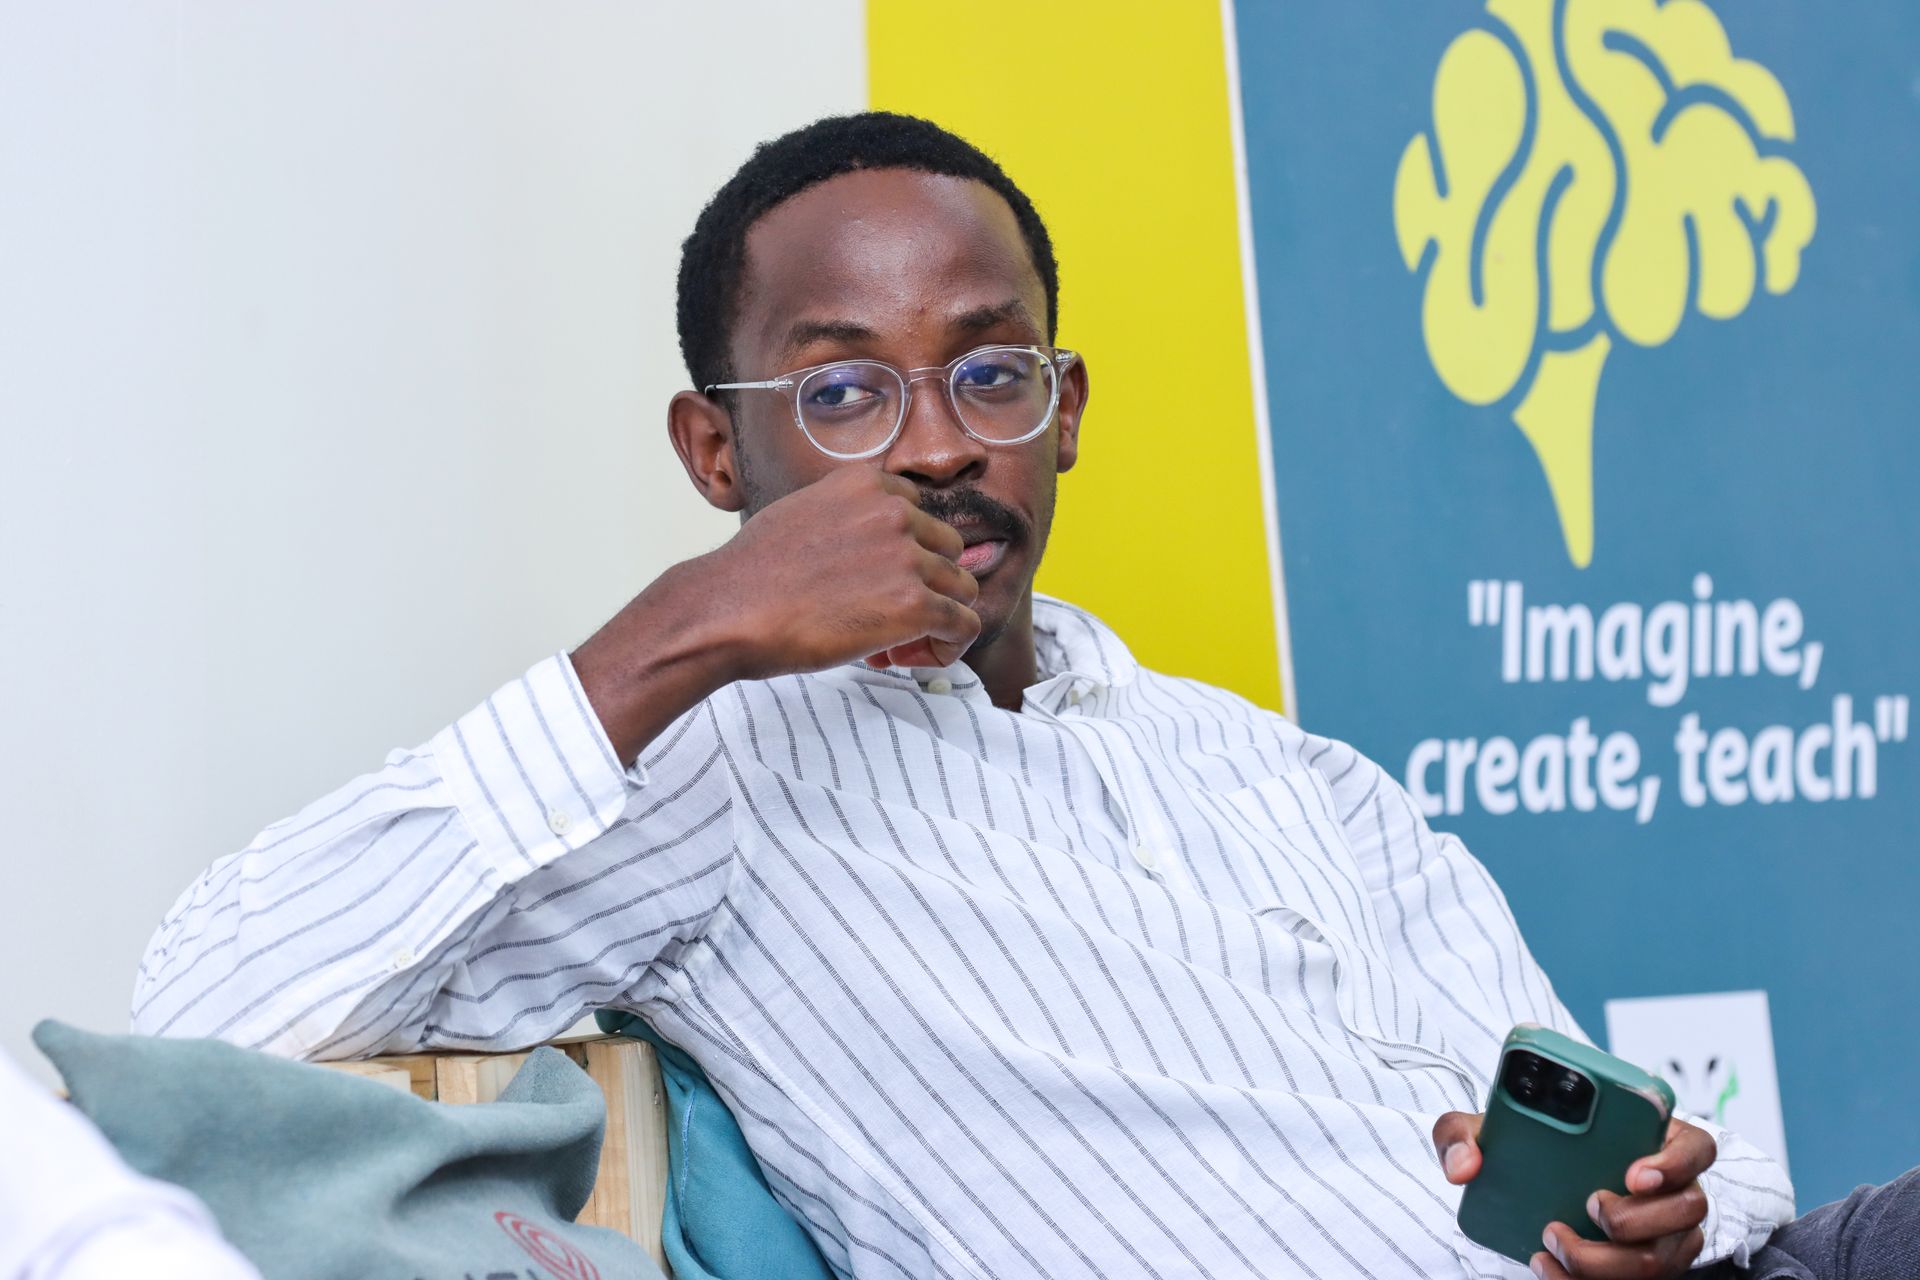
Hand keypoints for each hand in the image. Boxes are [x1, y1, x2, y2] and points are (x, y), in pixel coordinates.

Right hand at [573, 468, 980, 763]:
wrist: (730, 611)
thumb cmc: (752, 574)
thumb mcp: (802, 513)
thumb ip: (846, 519)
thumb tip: (864, 551)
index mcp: (867, 483)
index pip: (921, 514)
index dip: (907, 553)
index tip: (881, 583)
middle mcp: (894, 511)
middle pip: (948, 550)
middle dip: (926, 584)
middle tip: (888, 618)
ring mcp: (908, 557)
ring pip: (962, 588)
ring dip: (937, 617)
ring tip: (897, 643)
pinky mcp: (915, 604)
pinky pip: (963, 625)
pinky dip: (948, 645)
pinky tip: (912, 656)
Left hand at [1434, 1112, 1714, 1278]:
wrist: (1521, 1185)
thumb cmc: (1524, 1147)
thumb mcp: (1487, 1128)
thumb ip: (1463, 1132)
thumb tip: (1465, 1166)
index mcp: (1652, 1139)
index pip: (1696, 1147)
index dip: (1675, 1162)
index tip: (1632, 1173)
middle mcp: (1670, 1190)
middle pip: (1686, 1210)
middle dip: (1635, 1218)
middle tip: (1589, 1206)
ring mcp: (1663, 1235)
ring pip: (1661, 1259)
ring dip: (1606, 1259)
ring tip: (1554, 1238)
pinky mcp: (1641, 1267)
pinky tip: (1547, 1267)